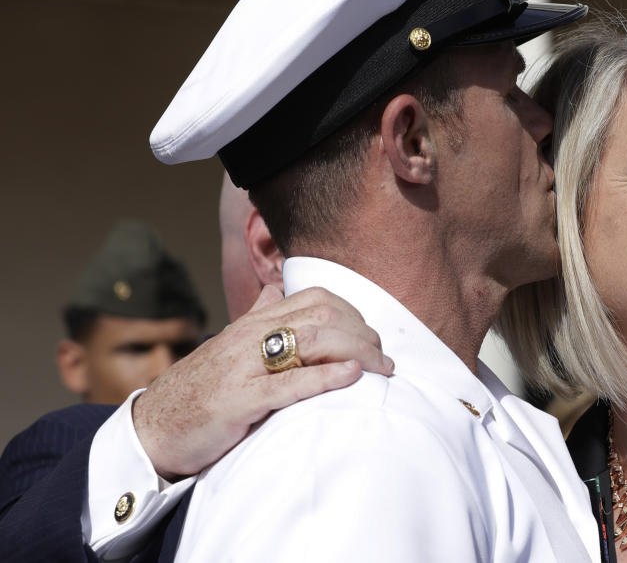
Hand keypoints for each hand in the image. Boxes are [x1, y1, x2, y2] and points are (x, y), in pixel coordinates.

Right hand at [132, 285, 392, 479]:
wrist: (150, 430)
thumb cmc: (197, 391)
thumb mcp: (228, 347)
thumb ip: (255, 318)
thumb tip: (275, 289)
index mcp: (251, 323)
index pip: (315, 299)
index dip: (352, 314)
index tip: (370, 338)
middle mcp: (249, 336)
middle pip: (322, 315)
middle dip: (363, 334)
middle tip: (383, 359)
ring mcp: (243, 365)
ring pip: (312, 341)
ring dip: (356, 353)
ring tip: (380, 369)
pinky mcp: (238, 399)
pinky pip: (289, 382)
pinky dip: (325, 377)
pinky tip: (351, 377)